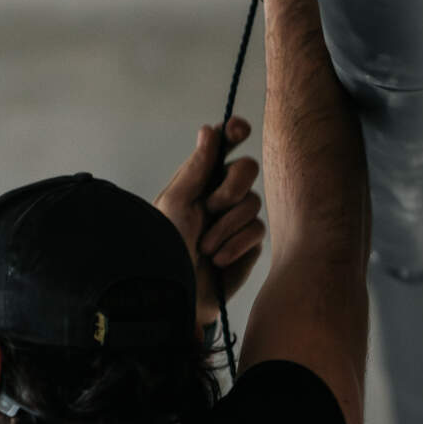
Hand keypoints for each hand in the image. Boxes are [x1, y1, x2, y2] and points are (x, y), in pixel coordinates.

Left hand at [152, 116, 266, 327]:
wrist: (177, 293)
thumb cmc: (166, 247)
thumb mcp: (175, 203)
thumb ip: (196, 167)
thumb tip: (209, 130)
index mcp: (200, 180)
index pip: (223, 146)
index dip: (234, 132)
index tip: (239, 130)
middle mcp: (220, 195)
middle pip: (246, 169)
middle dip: (231, 187)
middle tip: (211, 206)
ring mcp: (237, 219)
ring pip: (252, 203)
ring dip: (227, 226)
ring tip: (205, 247)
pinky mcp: (249, 244)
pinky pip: (256, 231)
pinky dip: (235, 244)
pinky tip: (217, 260)